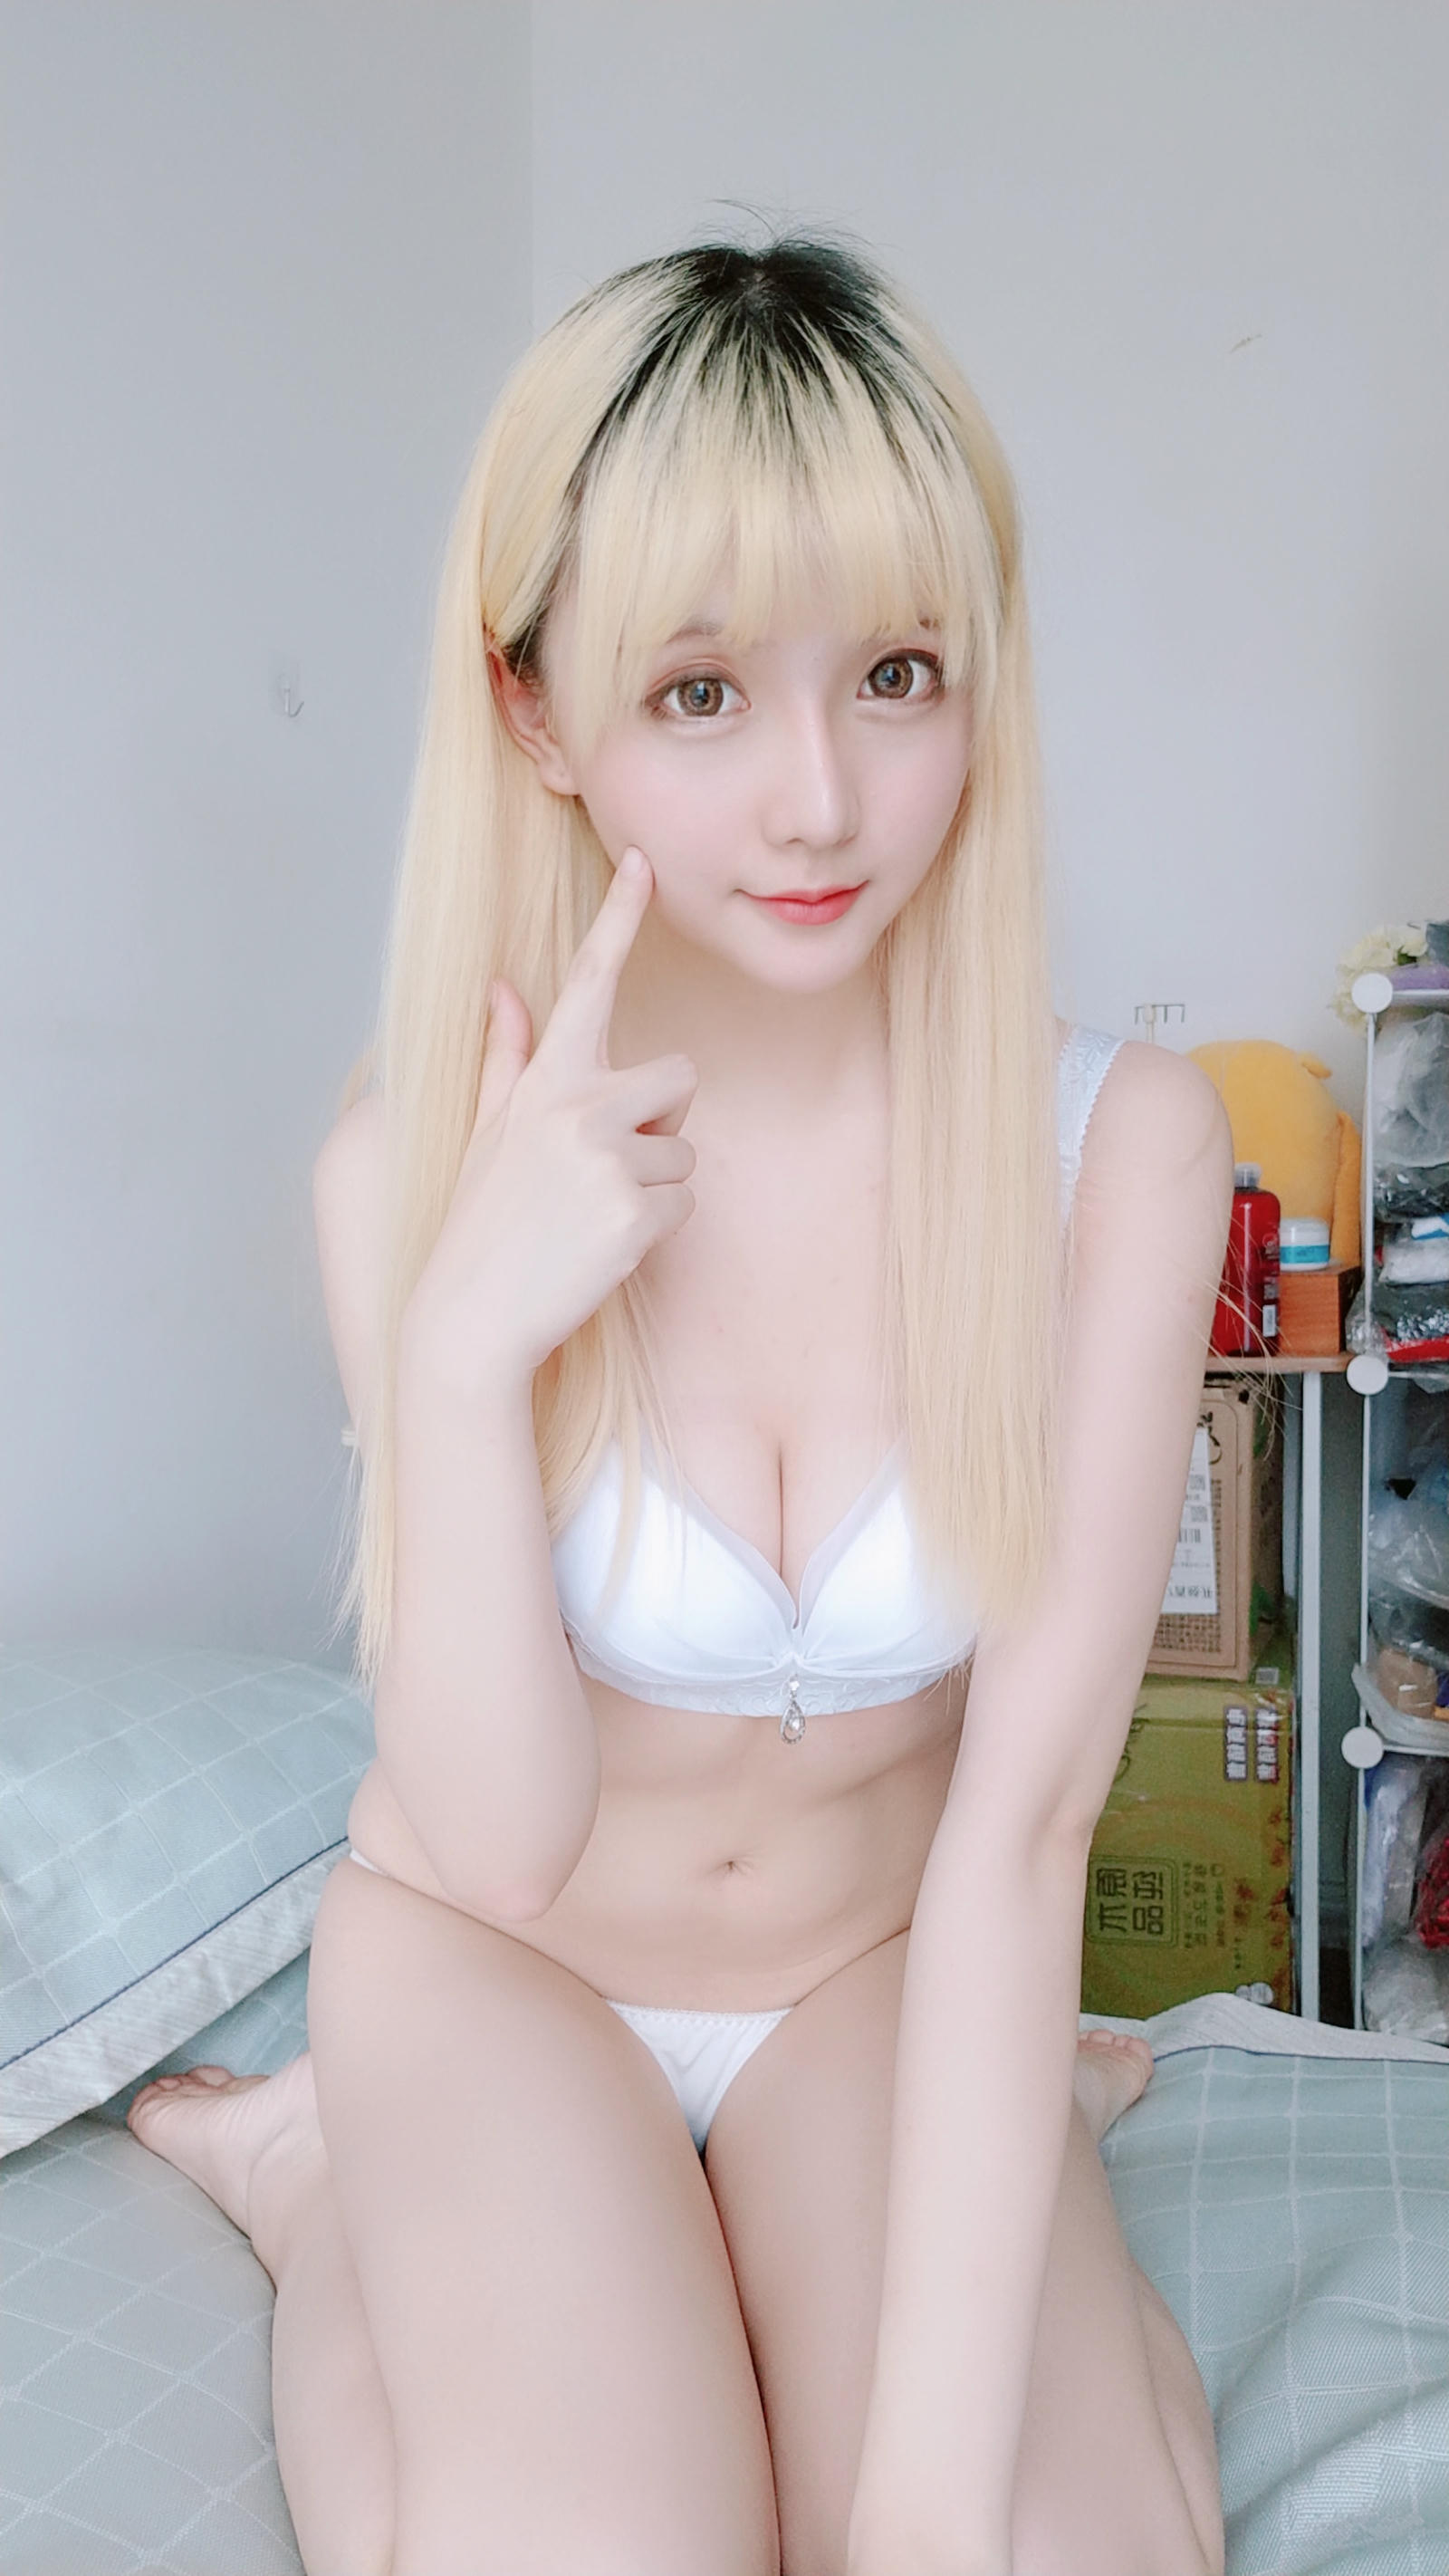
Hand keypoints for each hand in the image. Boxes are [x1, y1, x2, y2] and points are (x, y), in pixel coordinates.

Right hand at [402, 847, 698, 1382]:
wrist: (471, 1315)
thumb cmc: (481, 1222)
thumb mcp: (485, 1131)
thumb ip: (506, 1058)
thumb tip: (503, 988)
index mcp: (541, 1079)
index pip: (590, 983)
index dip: (618, 918)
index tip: (641, 862)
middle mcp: (576, 1104)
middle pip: (680, 1077)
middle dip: (663, 1120)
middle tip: (606, 1169)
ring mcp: (606, 1157)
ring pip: (685, 1150)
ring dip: (655, 1185)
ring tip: (591, 1216)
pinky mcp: (634, 1211)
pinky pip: (684, 1204)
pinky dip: (655, 1230)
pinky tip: (603, 1248)